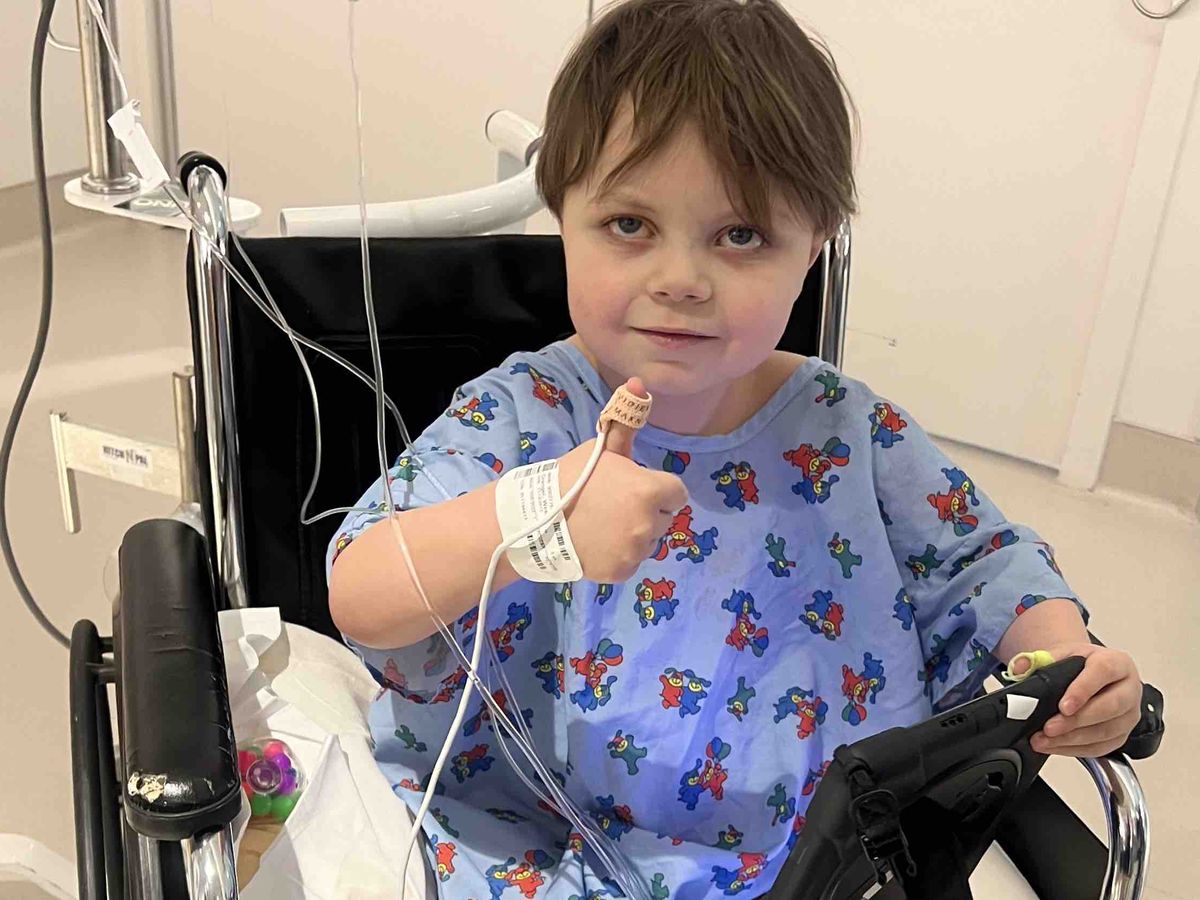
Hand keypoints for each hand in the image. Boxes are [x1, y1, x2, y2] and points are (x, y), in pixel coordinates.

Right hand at [557, 377, 688, 583]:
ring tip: (603, 527)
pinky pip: (632, 561)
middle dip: (647, 512)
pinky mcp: (622, 571)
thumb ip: (626, 423)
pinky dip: (620, 556)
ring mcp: (636, 550)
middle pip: (664, 518)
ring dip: (634, 535)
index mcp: (650, 489)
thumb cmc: (572, 479)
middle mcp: (649, 522)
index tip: (634, 489)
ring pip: (649, 541)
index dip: (658, 490)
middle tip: (614, 508)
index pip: (677, 493)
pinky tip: (598, 544)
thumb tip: (638, 383)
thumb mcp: (602, 450)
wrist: (536, 520)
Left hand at [1030, 643, 1142, 757]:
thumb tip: (1019, 668)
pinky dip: (1076, 749)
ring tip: (1044, 740)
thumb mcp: (1060, 654)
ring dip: (1073, 739)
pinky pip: (1102, 747)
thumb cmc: (1080, 665)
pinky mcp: (1122, 734)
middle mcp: (1129, 689)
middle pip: (1110, 707)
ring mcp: (1129, 715)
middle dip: (1076, 721)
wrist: (1089, 674)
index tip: (1063, 706)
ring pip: (1106, 731)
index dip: (1083, 690)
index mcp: (1116, 662)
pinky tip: (1055, 746)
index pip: (1103, 672)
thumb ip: (1037, 659)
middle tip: (1049, 728)